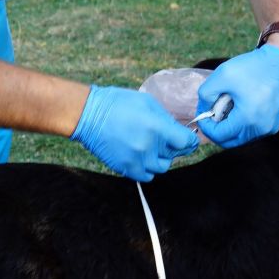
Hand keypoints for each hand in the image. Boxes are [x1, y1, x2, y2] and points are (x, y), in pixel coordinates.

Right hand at [72, 86, 199, 180]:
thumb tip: (177, 130)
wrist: (88, 115)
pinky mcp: (125, 168)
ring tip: (151, 147)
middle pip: (174, 155)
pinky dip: (148, 168)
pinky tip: (142, 156)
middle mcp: (148, 147)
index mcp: (156, 127)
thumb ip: (165, 119)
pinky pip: (146, 176)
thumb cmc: (117, 103)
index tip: (188, 138)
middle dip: (173, 147)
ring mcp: (136, 160)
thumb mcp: (147, 102)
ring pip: (161, 167)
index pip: (186, 142)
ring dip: (160, 158)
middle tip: (165, 139)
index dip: (190, 140)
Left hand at [195, 44, 278, 146]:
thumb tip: (203, 110)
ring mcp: (269, 128)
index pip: (219, 136)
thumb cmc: (254, 67)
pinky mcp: (274, 125)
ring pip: (241, 138)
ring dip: (230, 128)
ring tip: (228, 108)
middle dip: (217, 130)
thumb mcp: (223, 74)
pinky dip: (242, 125)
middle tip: (212, 114)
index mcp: (247, 118)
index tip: (203, 115)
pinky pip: (252, 132)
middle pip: (230, 141)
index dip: (206, 128)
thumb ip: (206, 94)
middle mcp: (260, 128)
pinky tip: (240, 108)